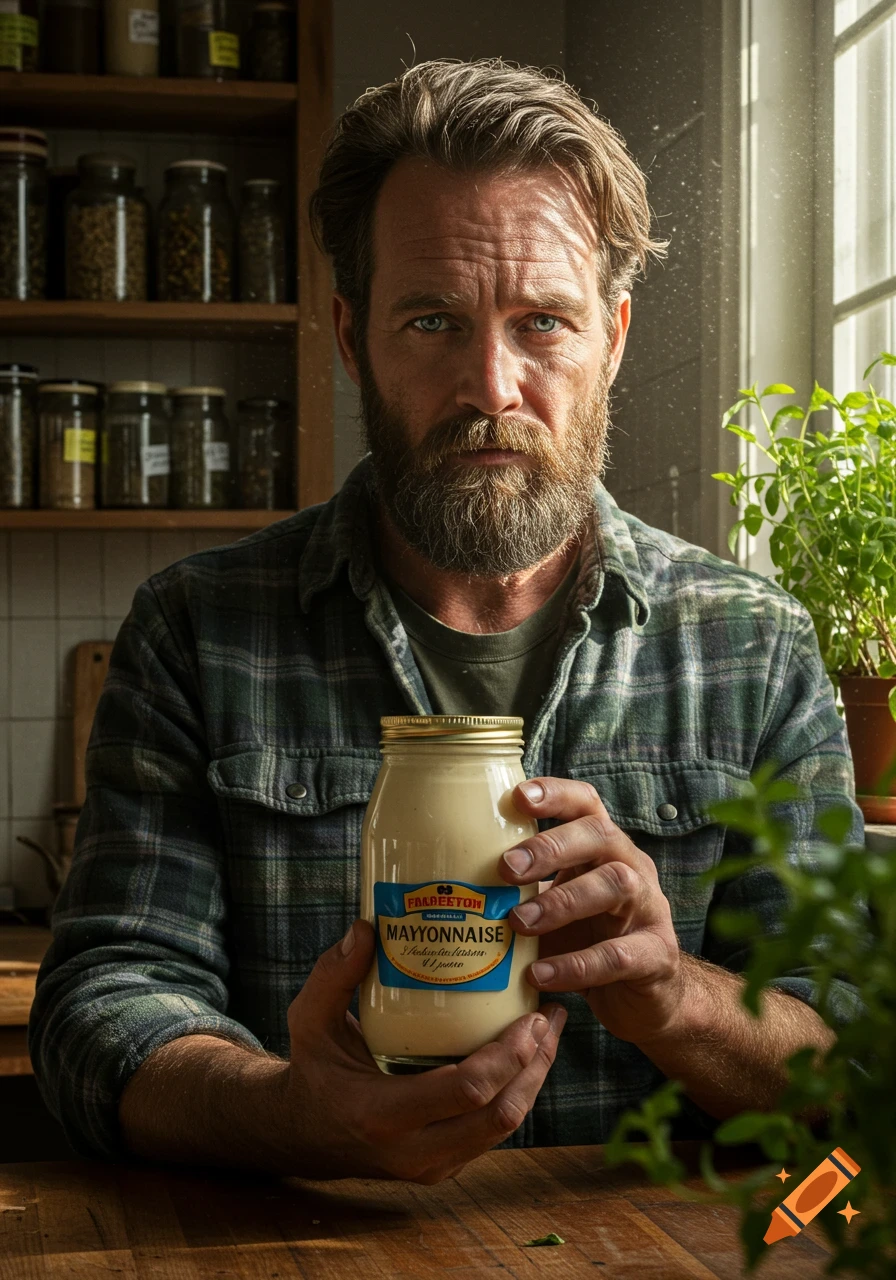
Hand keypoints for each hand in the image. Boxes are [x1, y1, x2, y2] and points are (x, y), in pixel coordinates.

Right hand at [282, 920, 566, 1182]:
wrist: (305, 1133)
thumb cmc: (314, 1068)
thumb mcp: (310, 1019)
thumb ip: (332, 975)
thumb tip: (365, 929)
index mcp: (381, 1114)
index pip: (465, 1092)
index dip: (508, 1056)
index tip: (529, 1016)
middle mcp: (413, 1151)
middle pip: (499, 1115)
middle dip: (535, 1064)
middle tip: (547, 1016)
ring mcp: (434, 1165)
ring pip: (504, 1128)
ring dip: (534, 1079)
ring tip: (547, 1030)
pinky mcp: (446, 1164)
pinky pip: (492, 1132)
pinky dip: (516, 1093)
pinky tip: (525, 1054)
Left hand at [499, 778, 682, 1045]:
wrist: (645, 999)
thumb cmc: (588, 941)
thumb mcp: (556, 906)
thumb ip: (522, 889)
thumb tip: (446, 878)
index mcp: (603, 850)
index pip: (587, 804)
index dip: (556, 793)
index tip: (517, 796)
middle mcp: (631, 868)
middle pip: (601, 836)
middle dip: (552, 846)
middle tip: (506, 867)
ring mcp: (649, 911)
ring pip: (616, 886)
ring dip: (563, 901)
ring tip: (519, 922)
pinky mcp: (656, 957)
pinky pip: (620, 955)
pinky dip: (577, 965)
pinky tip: (541, 975)